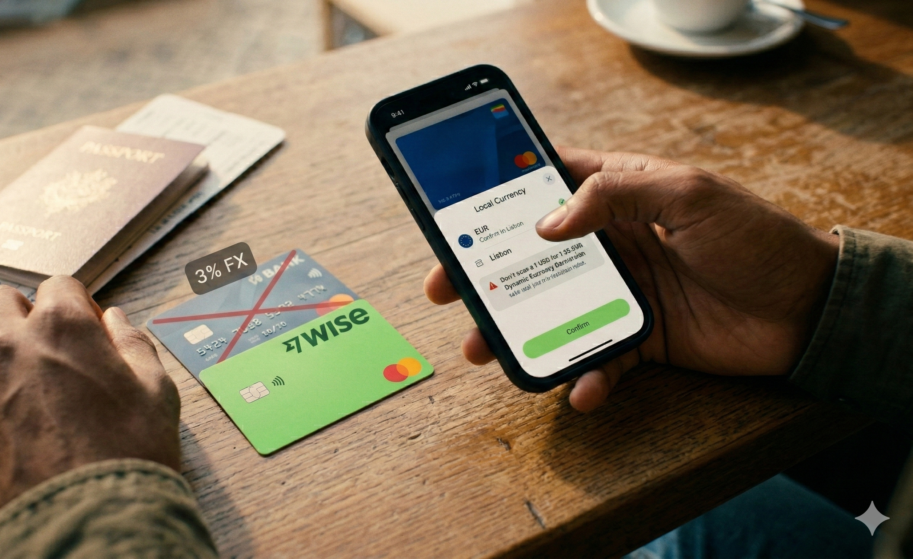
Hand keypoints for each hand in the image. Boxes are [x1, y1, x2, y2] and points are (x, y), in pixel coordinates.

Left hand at [0, 276, 179, 540]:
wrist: (83, 526)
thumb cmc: (126, 460)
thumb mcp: (156, 394)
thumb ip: (134, 346)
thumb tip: (118, 321)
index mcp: (63, 327)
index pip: (59, 286)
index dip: (76, 306)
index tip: (84, 330)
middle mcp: (7, 345)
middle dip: (22, 316)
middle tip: (44, 349)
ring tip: (7, 380)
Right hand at [425, 148, 838, 411]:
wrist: (808, 309)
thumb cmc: (754, 237)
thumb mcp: (689, 195)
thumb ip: (617, 194)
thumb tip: (548, 224)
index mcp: (622, 195)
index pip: (549, 185)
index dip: (501, 196)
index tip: (458, 214)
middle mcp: (613, 243)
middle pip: (534, 257)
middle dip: (488, 274)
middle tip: (446, 289)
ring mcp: (623, 292)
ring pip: (553, 311)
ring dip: (517, 330)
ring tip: (483, 349)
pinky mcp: (641, 338)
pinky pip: (598, 358)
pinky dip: (584, 377)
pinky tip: (579, 390)